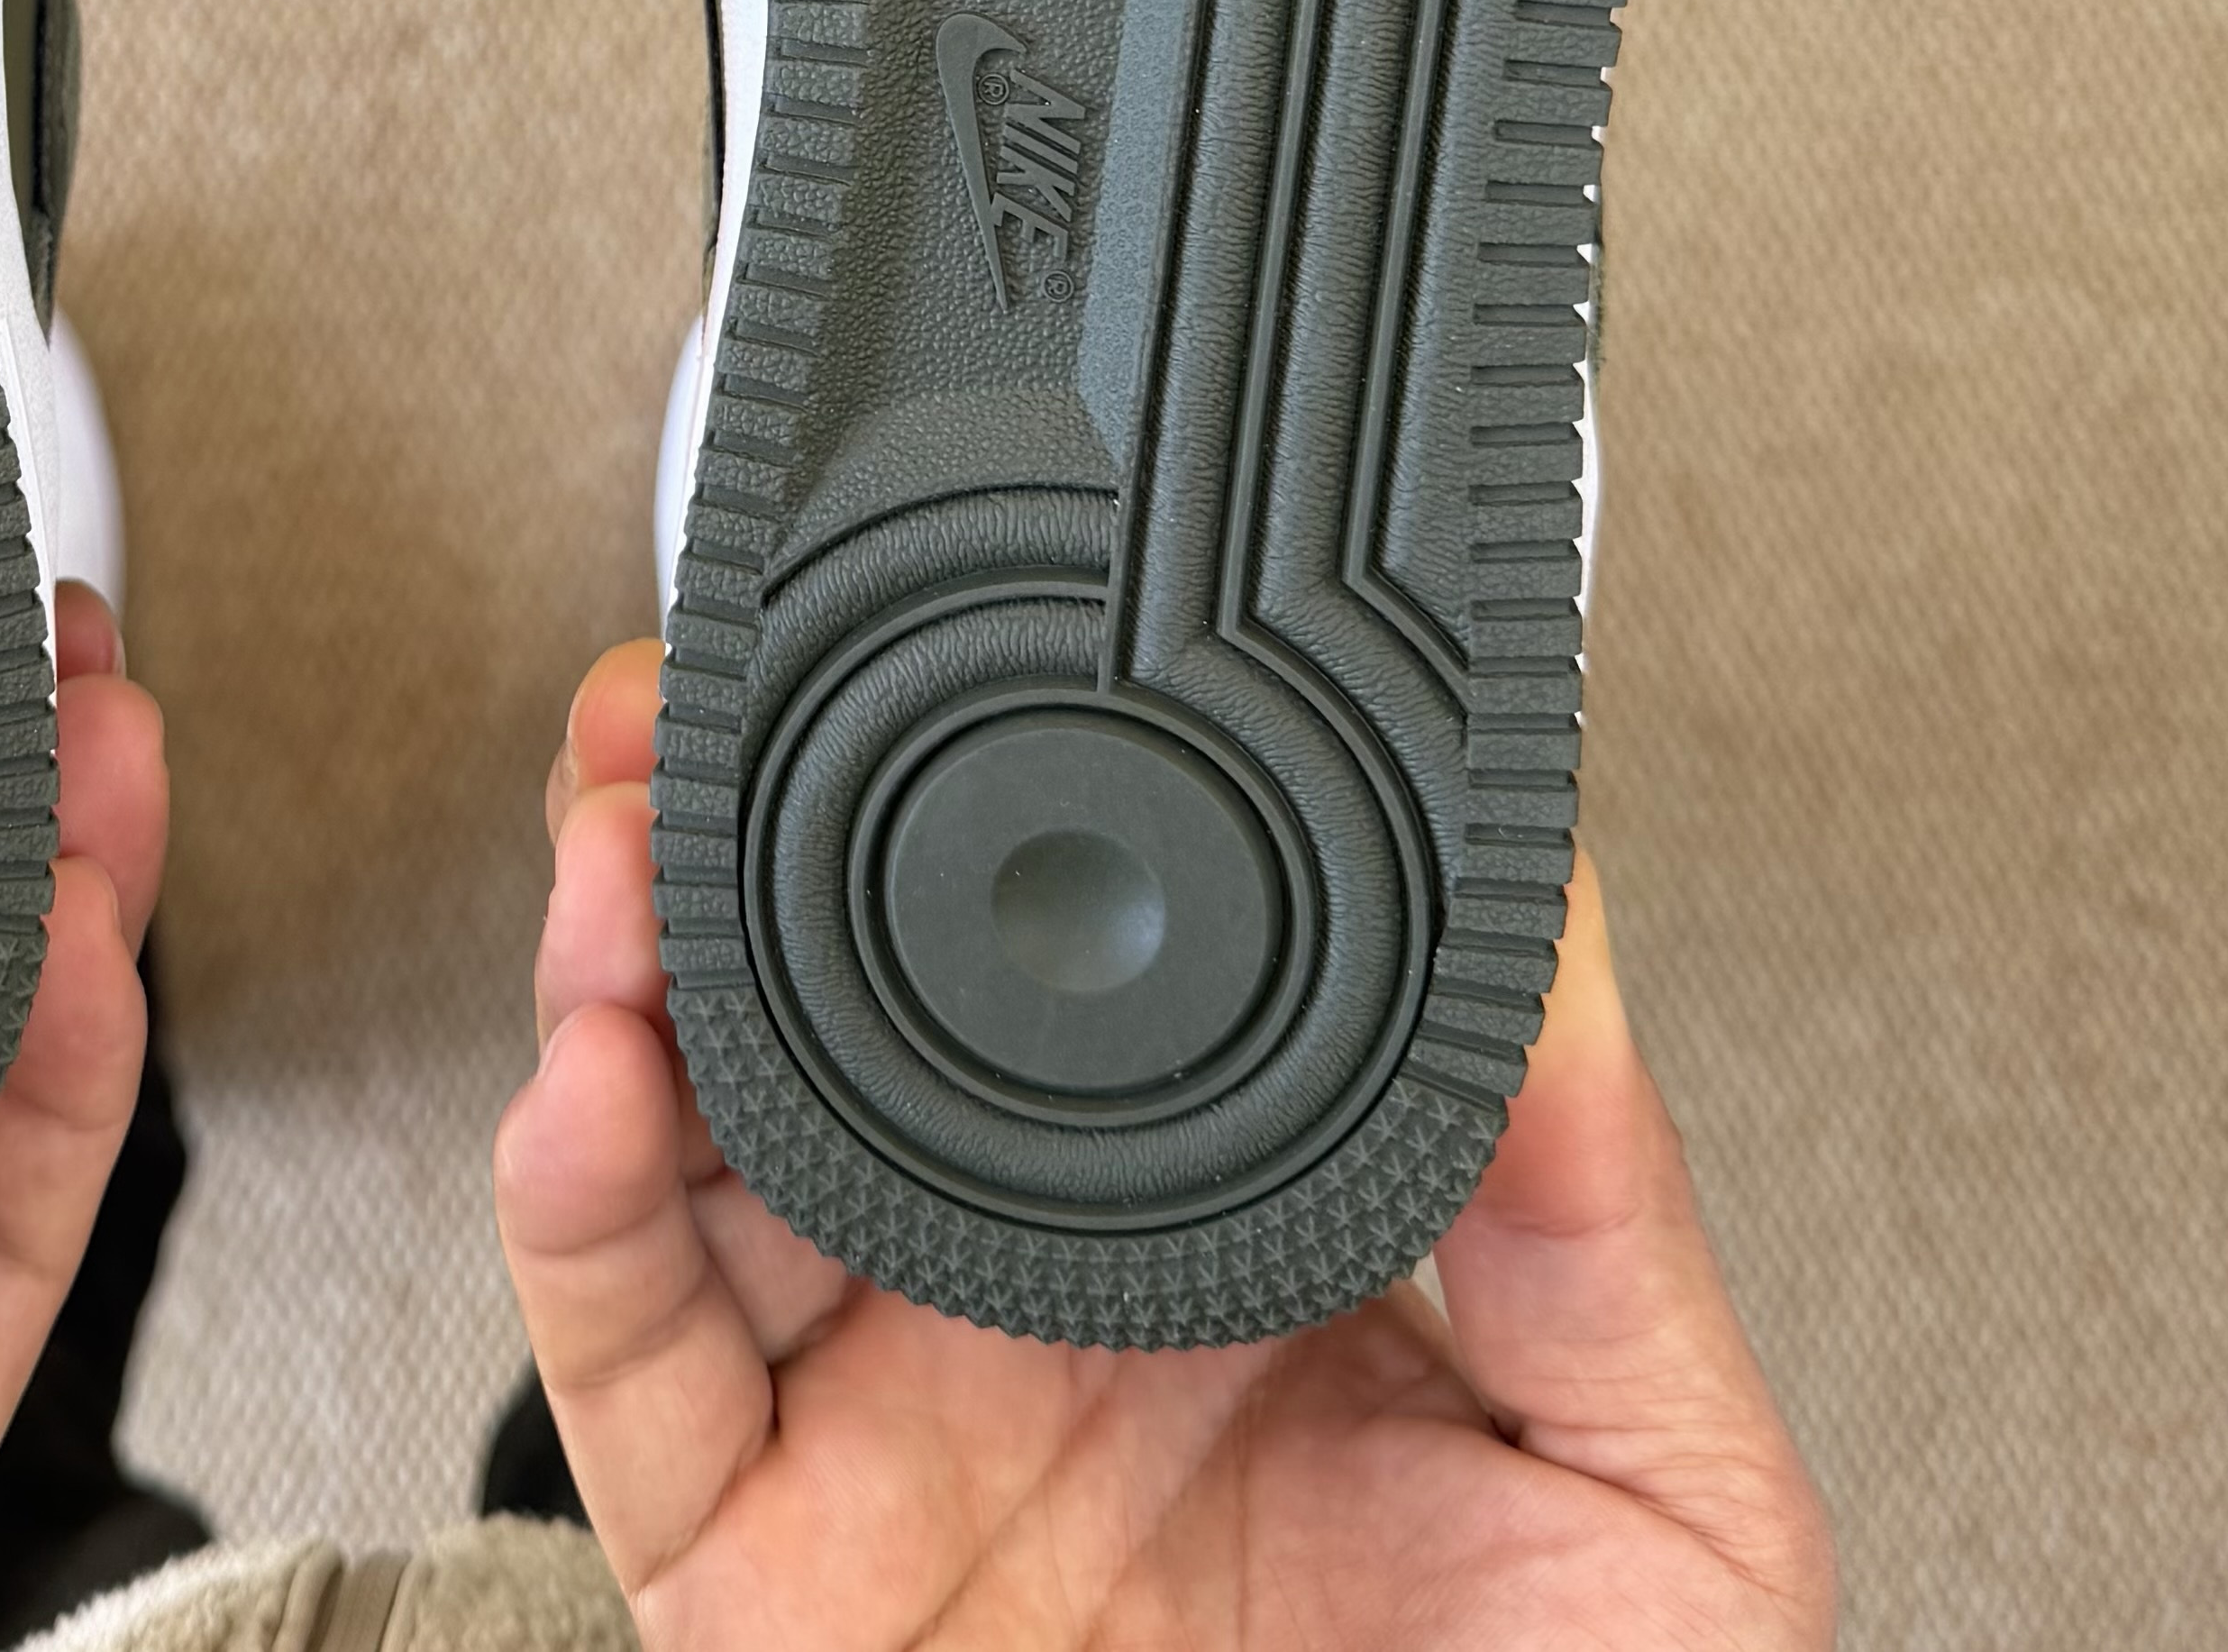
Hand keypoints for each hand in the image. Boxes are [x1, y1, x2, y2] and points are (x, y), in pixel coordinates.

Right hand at [496, 642, 1830, 1649]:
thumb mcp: (1658, 1498)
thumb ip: (1597, 1209)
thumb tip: (1554, 904)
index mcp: (1195, 1244)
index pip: (1031, 980)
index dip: (941, 811)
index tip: (922, 666)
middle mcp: (996, 1300)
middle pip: (798, 1014)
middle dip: (705, 837)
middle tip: (674, 707)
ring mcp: (862, 1422)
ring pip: (675, 1142)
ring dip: (612, 967)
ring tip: (611, 848)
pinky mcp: (748, 1569)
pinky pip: (623, 1368)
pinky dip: (569, 1215)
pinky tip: (583, 1087)